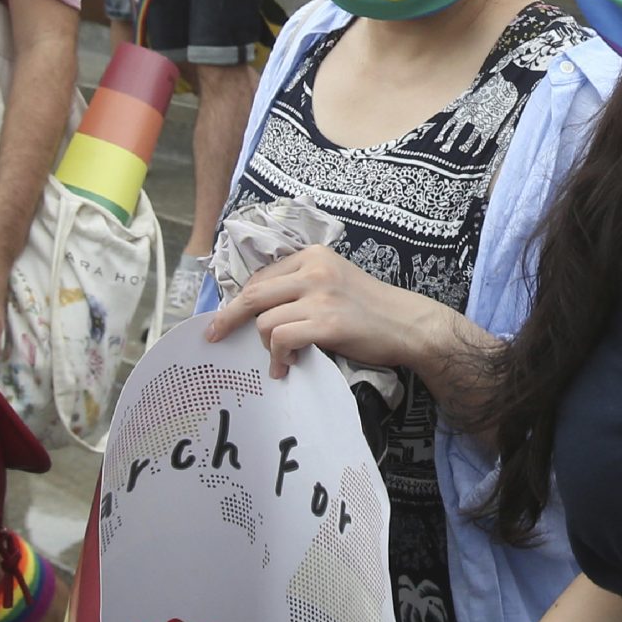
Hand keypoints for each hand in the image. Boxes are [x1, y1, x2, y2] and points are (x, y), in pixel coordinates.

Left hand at [207, 245, 443, 377]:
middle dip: (228, 319)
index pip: (261, 277)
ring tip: (279, 359)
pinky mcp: (327, 322)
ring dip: (265, 346)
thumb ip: (301, 286)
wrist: (407, 322)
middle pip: (254, 295)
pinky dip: (278, 356)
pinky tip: (286, 366)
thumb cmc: (370, 307)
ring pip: (264, 320)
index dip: (239, 301)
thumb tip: (260, 310)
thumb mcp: (333, 282)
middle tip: (215, 337)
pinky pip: (282, 338)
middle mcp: (314, 270)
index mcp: (313, 255)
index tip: (226, 318)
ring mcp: (321, 295)